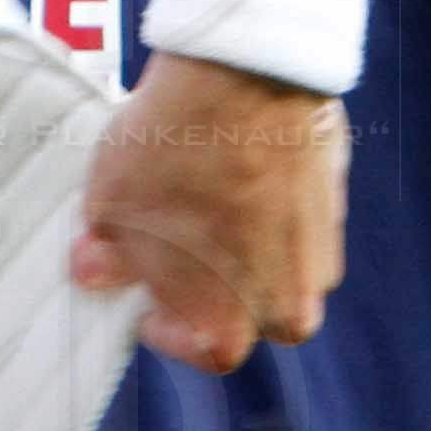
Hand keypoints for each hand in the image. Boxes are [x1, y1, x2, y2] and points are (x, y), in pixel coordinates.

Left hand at [75, 50, 346, 370]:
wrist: (248, 78)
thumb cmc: (174, 152)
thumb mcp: (110, 207)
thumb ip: (105, 257)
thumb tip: (96, 274)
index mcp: (236, 319)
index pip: (209, 352)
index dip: (172, 331)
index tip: (147, 304)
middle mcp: (292, 297)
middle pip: (250, 314)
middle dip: (212, 292)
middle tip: (172, 253)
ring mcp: (321, 250)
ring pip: (277, 270)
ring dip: (242, 252)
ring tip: (199, 207)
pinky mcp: (335, 203)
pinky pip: (297, 227)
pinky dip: (268, 214)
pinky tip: (233, 177)